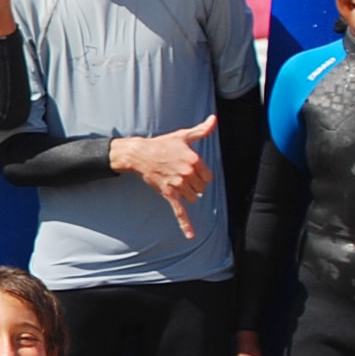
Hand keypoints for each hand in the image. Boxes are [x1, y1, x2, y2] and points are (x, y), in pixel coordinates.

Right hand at [109, 115, 216, 239]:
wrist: (140, 154)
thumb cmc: (162, 144)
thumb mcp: (183, 136)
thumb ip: (202, 130)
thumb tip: (214, 119)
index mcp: (194, 160)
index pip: (208, 176)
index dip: (200, 174)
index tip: (189, 168)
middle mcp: (188, 173)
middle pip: (201, 187)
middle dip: (193, 183)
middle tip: (179, 173)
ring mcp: (178, 184)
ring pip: (193, 197)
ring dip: (187, 193)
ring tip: (174, 181)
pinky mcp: (169, 194)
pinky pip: (180, 212)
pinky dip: (186, 225)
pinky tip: (191, 236)